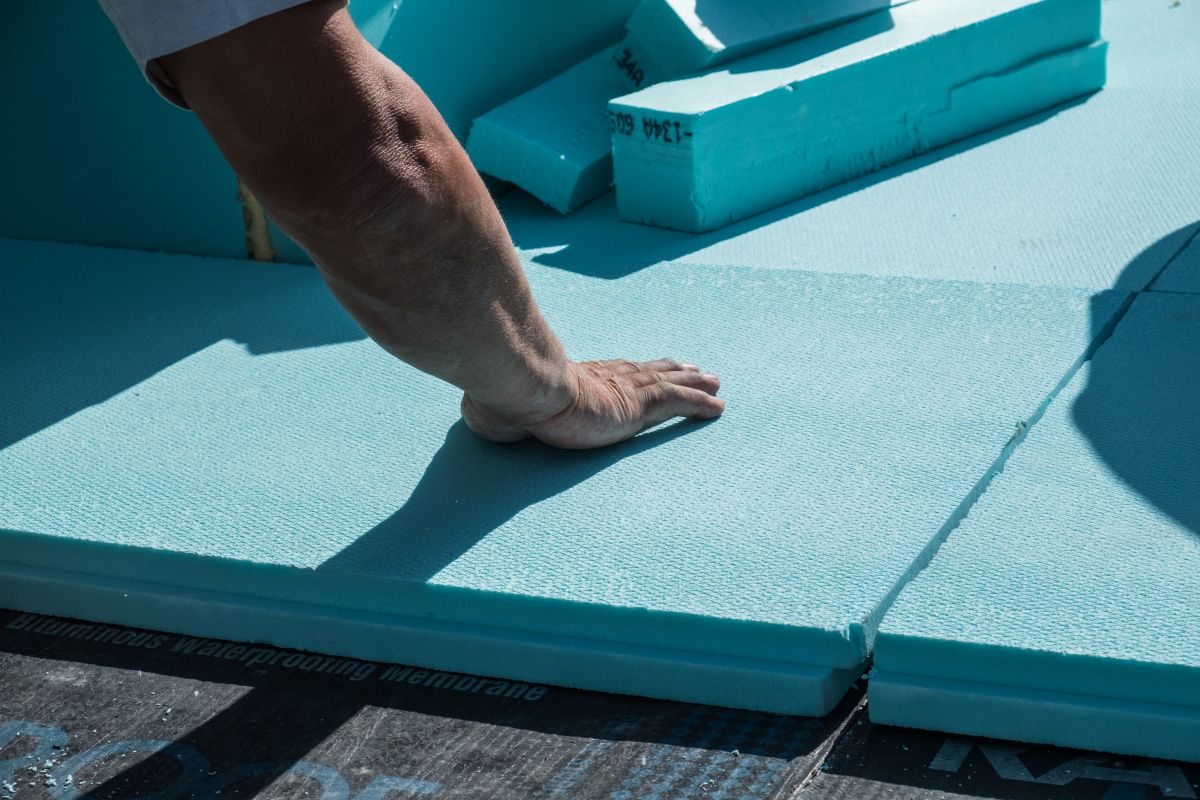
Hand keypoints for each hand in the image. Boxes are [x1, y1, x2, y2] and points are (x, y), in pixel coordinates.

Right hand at [461, 359, 723, 448]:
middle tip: (699, 369)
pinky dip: (700, 404)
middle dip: (675, 370)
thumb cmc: (512, 396)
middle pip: (651, 370)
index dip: (639, 369)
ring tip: (716, 383)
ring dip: (695, 383)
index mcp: (585, 378)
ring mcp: (626, 388)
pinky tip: (719, 407)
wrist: (527, 388)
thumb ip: (503, 409)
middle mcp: (610, 377)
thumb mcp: (509, 405)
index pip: (619, 371)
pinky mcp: (639, 404)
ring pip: (671, 382)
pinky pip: (679, 403)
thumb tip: (476, 414)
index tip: (653, 367)